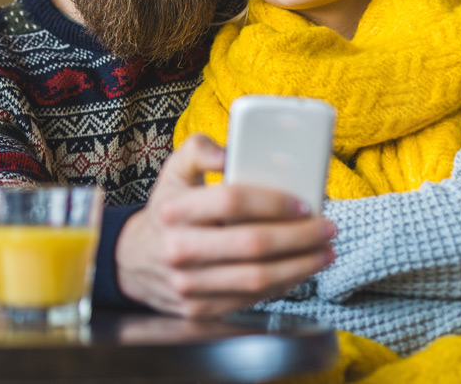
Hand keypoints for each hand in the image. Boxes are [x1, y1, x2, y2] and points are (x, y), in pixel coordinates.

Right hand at [114, 133, 335, 317]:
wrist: (133, 260)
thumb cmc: (166, 211)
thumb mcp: (174, 172)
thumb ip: (199, 150)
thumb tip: (231, 151)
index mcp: (172, 210)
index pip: (230, 201)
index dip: (273, 202)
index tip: (304, 203)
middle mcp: (177, 249)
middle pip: (252, 244)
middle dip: (300, 237)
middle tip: (327, 228)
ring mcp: (187, 284)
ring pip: (257, 279)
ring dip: (301, 266)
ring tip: (324, 252)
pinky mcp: (198, 310)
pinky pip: (250, 300)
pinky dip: (282, 286)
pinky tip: (299, 271)